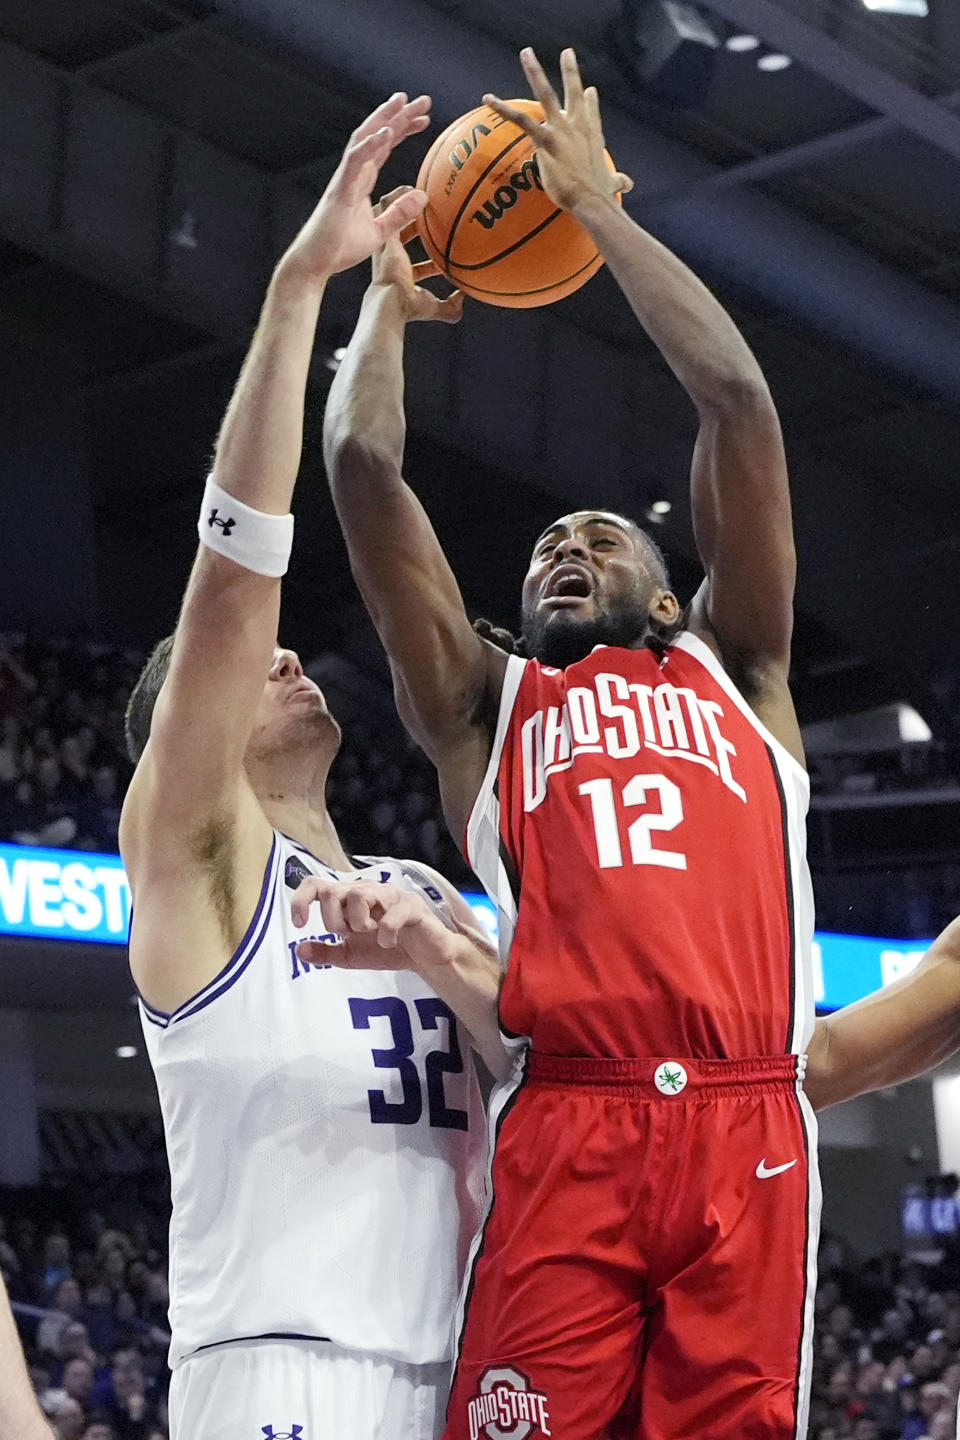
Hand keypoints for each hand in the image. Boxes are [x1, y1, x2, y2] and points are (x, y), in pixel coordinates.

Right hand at [282, 94, 432, 280]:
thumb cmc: (340, 248)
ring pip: (365, 139)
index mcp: (361, 180)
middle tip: (423, 100)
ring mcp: (345, 178)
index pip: (384, 148)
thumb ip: (399, 214)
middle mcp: (353, 172)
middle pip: (377, 135)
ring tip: (403, 101)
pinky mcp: (340, 189)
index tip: (424, 120)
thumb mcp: (379, 231)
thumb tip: (422, 196)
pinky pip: (356, 161)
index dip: (402, 131)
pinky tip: (387, 131)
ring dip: (385, 118)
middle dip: (399, 115)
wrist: (315, 263)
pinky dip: (371, 144)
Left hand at [291, 876, 450, 971]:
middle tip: (347, 934)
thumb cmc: (387, 949)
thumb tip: (298, 950)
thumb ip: (325, 952)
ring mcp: (390, 895)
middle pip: (332, 891)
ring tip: (370, 934)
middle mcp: (367, 890)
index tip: (299, 924)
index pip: (316, 884)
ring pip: (359, 894)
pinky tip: (389, 943)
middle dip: (333, 920)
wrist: (425, 958)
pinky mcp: (411, 905)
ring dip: (358, 922)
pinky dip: (385, 934)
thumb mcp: (349, 956)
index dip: (301, 900)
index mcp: (348, 898)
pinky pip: (391, 915)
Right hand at [370, 189, 463, 323]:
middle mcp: (392, 258)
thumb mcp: (434, 307)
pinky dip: (398, 197)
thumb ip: (451, 307)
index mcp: (403, 275)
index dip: (430, 261)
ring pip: (392, 220)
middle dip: (414, 227)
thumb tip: (464, 297)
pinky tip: (412, 187)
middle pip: (402, 238)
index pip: (416, 266)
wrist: (391, 301)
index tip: (442, 252)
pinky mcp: (384, 234)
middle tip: (431, 216)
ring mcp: (386, 245)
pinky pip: (387, 209)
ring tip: (418, 194)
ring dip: (404, 207)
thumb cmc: (408, 307)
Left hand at [484, 48, 631, 214]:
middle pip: (574, 91)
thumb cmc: (600, 196)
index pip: (591, 111)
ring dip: (535, 71)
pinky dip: (503, 109)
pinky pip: (521, 120)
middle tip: (567, 52)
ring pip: (546, 94)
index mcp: (593, 134)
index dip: (591, 101)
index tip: (591, 90)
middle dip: (570, 69)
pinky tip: (489, 99)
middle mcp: (578, 126)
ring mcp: (561, 130)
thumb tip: (628, 185)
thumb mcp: (612, 185)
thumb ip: (618, 182)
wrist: (592, 200)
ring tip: (526, 52)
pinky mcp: (546, 140)